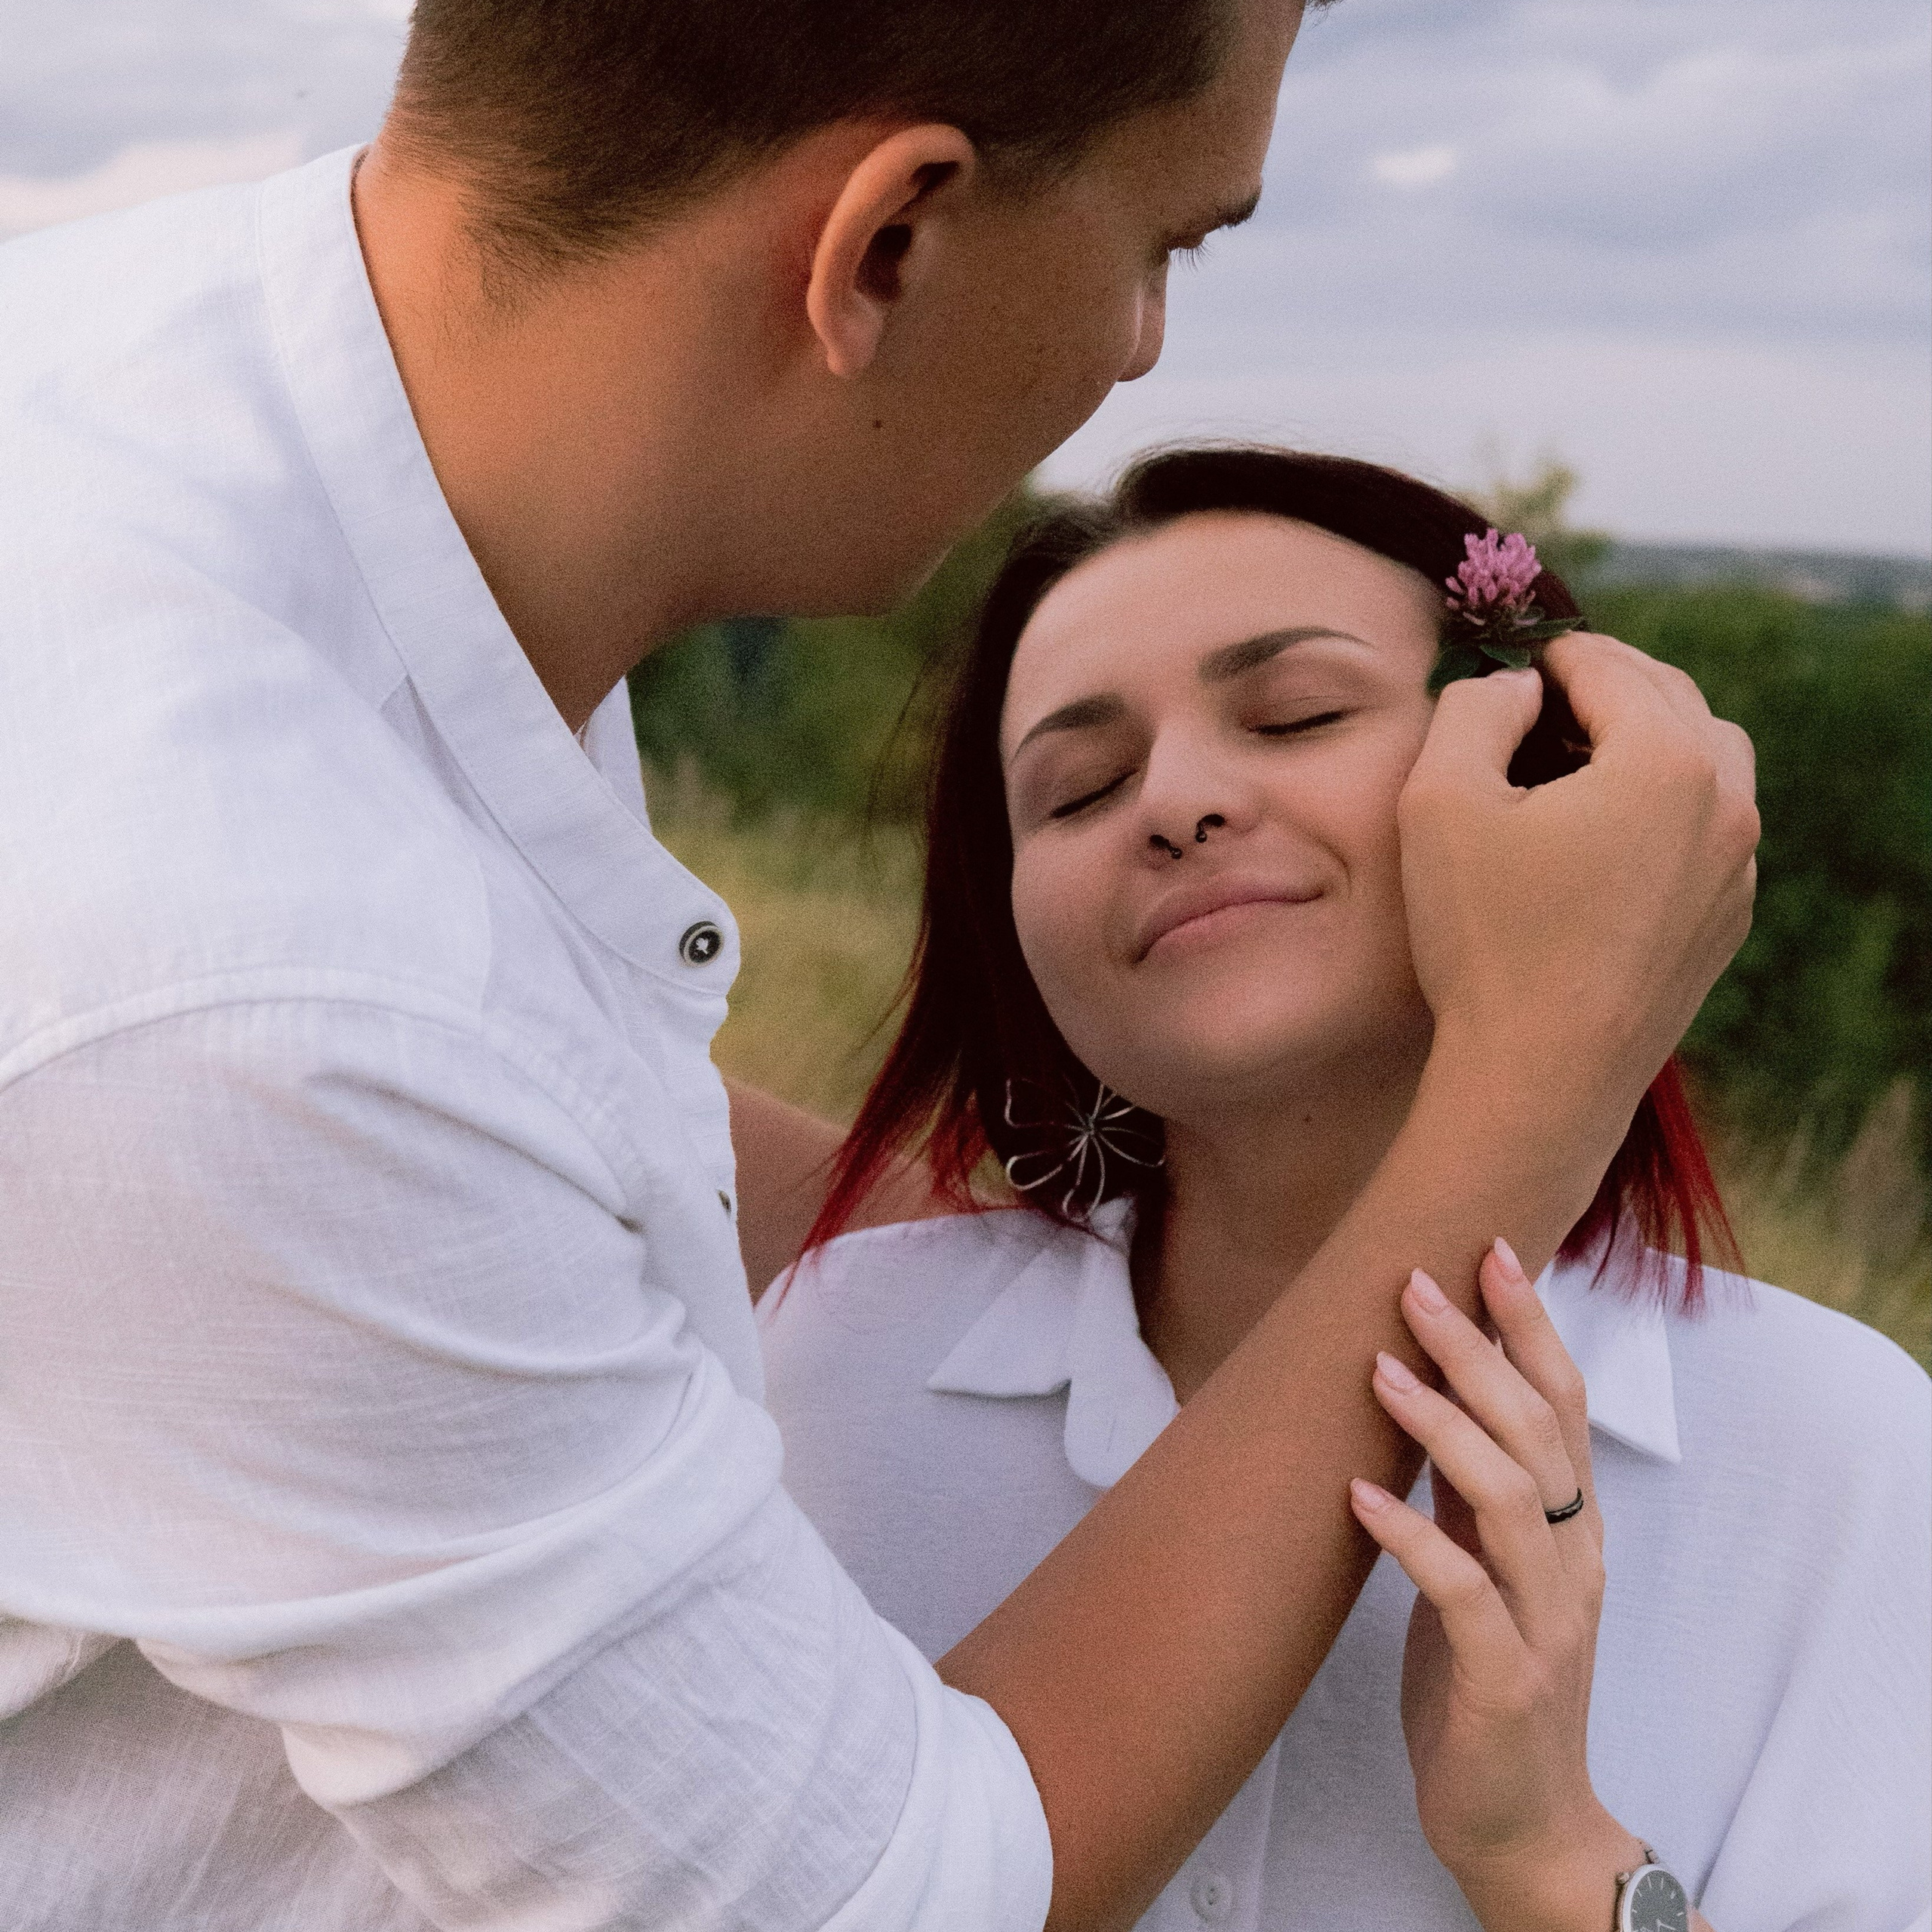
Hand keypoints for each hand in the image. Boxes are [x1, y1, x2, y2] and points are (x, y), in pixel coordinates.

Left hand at [1349, 1241, 1648, 1931]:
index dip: (1531, 1327)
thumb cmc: (1494, 1684)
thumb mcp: (1490, 1569)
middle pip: (1537, 1431)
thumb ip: (1475, 1491)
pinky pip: (1463, 1592)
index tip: (1489, 1251)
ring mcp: (1546, 1621)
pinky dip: (1411, 1536)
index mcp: (1570, 1527)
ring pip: (1508, 1497)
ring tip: (1378, 1369)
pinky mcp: (1505, 1680)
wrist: (1524, 1827)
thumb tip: (1433, 1393)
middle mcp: (1571, 1560)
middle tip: (1415, 1283)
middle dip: (1477, 1350)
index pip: (1563, 1404)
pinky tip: (1359, 1496)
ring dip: (1441, 1426)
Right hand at [1398, 635, 1757, 1165]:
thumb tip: (1517, 688)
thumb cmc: (1483, 937)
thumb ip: (1474, 707)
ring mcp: (1736, 867)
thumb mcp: (1438, 798)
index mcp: (1667, 759)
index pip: (1608, 665)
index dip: (1549, 653)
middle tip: (1544, 690)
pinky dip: (1665, 803)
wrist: (1539, 1076)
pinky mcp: (1725, 920)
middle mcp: (1726, 802)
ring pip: (1708, 760)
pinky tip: (1603, 831)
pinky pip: (1707, 829)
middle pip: (1672, 699)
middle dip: (1608, 682)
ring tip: (1578, 755)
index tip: (1509, 661)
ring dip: (1648, 737)